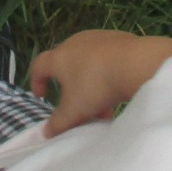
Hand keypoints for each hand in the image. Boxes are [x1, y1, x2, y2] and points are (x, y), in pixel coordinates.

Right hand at [28, 30, 171, 135]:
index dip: (36, 81)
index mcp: (59, 56)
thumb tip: (46, 132)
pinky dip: (106, 75)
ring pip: (88, 65)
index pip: (39, 65)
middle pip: (66, 67)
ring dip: (91, 87)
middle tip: (78, 108)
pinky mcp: (118, 38)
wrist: (135, 63)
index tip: (42, 96)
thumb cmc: (96, 85)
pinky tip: (118, 92)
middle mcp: (75, 42)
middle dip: (71, 90)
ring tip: (103, 108)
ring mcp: (97, 38)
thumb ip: (58, 123)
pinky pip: (106, 59)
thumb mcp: (74, 110)